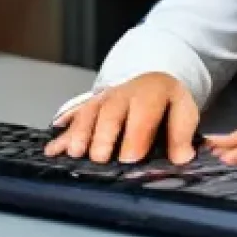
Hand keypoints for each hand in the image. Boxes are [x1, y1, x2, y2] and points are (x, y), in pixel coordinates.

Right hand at [44, 72, 199, 164]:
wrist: (150, 78)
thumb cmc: (165, 100)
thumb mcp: (183, 111)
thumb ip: (182, 134)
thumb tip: (183, 157)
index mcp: (149, 94)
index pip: (143, 113)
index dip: (136, 135)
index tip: (131, 158)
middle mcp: (122, 95)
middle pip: (111, 113)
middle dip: (103, 135)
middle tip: (100, 158)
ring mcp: (102, 100)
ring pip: (88, 113)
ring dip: (80, 133)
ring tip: (74, 152)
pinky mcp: (88, 107)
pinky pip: (73, 118)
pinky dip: (62, 134)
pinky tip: (53, 149)